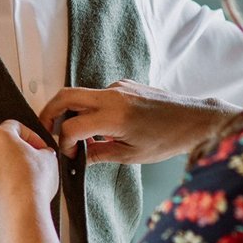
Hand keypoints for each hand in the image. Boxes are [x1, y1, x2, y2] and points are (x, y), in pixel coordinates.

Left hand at [0, 120, 59, 228]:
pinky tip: (12, 195)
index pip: (15, 127)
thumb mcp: (49, 159)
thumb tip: (43, 154)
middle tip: (32, 166)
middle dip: (16, 155)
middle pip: (1, 148)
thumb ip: (43, 151)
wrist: (20, 213)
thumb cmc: (32, 185)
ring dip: (5, 172)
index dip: (31, 137)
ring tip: (22, 184)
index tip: (38, 147)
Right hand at [39, 81, 239, 163]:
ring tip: (74, 134)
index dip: (63, 143)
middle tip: (44, 130)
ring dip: (71, 111)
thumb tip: (79, 157)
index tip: (66, 154)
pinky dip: (90, 109)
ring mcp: (118, 87)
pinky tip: (98, 127)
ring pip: (81, 94)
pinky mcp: (125, 85)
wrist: (197, 120)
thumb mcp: (132, 155)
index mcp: (114, 116)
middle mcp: (113, 95)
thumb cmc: (170, 138)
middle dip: (49, 112)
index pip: (72, 126)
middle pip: (66, 96)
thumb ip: (100, 154)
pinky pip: (98, 95)